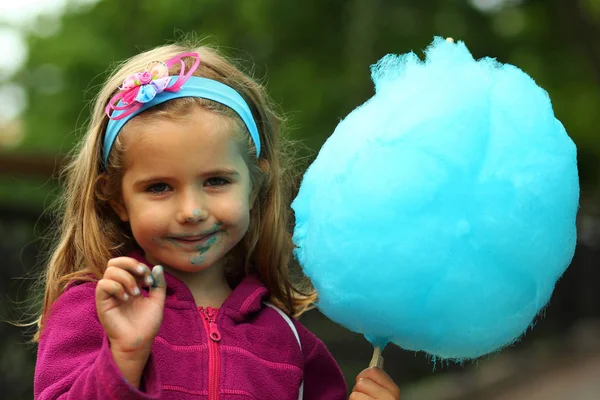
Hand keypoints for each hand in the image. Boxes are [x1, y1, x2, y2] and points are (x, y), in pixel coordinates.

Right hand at [96, 257, 165, 385]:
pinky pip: (103, 285)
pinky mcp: (102, 303)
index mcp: (129, 285)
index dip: (140, 266)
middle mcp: (117, 287)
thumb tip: (157, 267)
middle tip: (142, 275)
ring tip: (135, 293)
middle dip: (130, 264)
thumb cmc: (147, 324)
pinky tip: (126, 298)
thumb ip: (158, 283)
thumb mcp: (157, 300)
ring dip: (127, 278)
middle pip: (114, 262)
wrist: (140, 342)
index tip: (150, 281)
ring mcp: (109, 294)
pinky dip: (117, 287)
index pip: (127, 264)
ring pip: (109, 271)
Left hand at [349, 367, 400, 399]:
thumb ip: (378, 382)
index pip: (373, 371)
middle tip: (363, 397)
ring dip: (355, 398)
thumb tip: (370, 368)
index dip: (364, 375)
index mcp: (393, 390)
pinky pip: (353, 399)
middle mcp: (389, 398)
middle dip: (358, 389)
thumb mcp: (382, 393)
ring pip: (355, 393)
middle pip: (362, 382)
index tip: (364, 382)